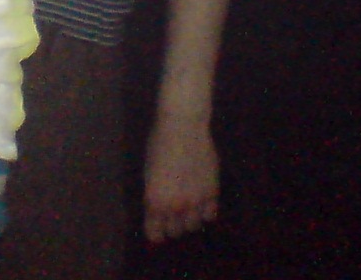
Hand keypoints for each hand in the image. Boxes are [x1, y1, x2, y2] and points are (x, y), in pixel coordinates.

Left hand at [144, 111, 220, 241]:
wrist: (182, 127)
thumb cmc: (158, 145)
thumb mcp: (148, 173)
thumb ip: (154, 196)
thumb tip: (157, 212)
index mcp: (155, 201)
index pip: (155, 233)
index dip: (155, 232)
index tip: (156, 229)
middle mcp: (175, 206)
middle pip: (175, 231)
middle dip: (171, 225)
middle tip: (171, 214)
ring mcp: (196, 201)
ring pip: (193, 225)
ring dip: (189, 219)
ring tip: (186, 207)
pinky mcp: (212, 193)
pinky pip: (210, 215)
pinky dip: (205, 212)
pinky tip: (201, 202)